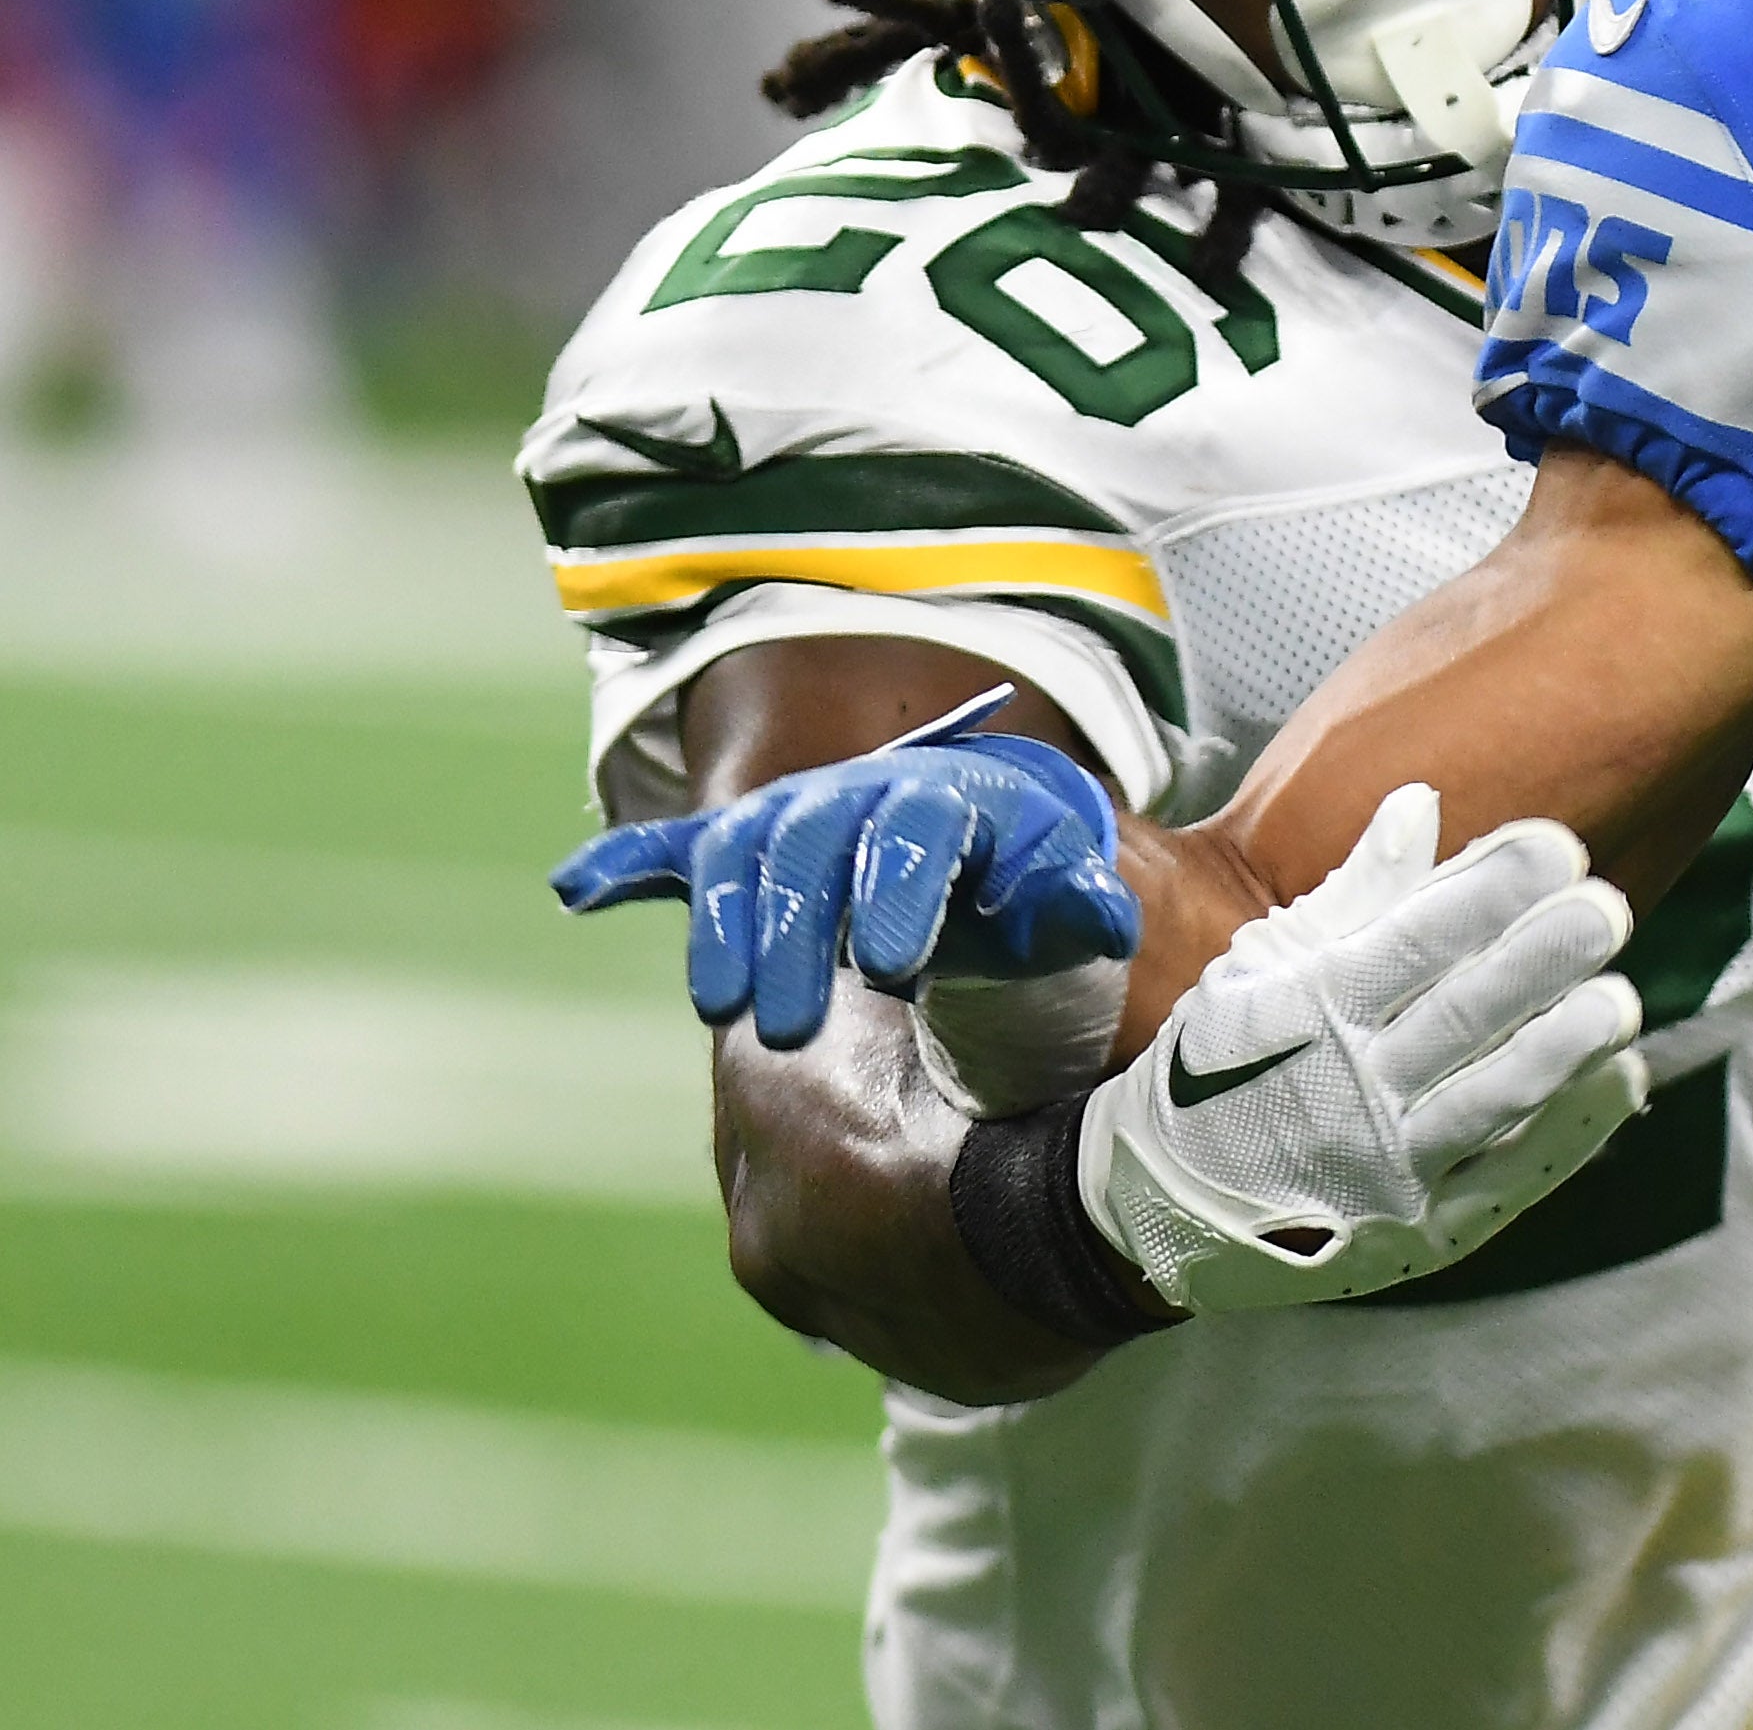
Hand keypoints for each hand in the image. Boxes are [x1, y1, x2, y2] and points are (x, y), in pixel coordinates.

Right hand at [552, 695, 1137, 1046]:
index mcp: (954, 796)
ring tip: (718, 1007)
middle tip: (784, 1026)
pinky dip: (632, 859)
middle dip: (796, 930)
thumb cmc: (1036, 875)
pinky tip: (579, 889)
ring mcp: (804, 814)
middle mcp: (867, 793)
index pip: (921, 827)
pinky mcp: (757, 845)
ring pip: (746, 852)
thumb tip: (1106, 914)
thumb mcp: (1068, 890)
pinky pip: (684, 845)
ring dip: (724, 924)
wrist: (996, 826)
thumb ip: (1077, 906)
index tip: (892, 966)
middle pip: (816, 843)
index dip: (902, 889)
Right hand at [1079, 784, 1648, 1313]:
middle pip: (1459, 1018)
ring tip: (1619, 998)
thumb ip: (1354, 894)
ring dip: (1558, 1049)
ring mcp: (1385, 1171)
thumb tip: (1420, 803)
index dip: (1487, 892)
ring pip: (1487, 1102)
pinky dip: (1566, 1135)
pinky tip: (1621, 1079)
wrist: (1156, 1210)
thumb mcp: (1260, 971)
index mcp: (1311, 1012)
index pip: (1412, 942)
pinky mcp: (1418, 1234)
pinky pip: (1504, 1182)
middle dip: (1536, 960)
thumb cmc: (1220, 1066)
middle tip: (1606, 908)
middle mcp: (1348, 1091)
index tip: (1557, 846)